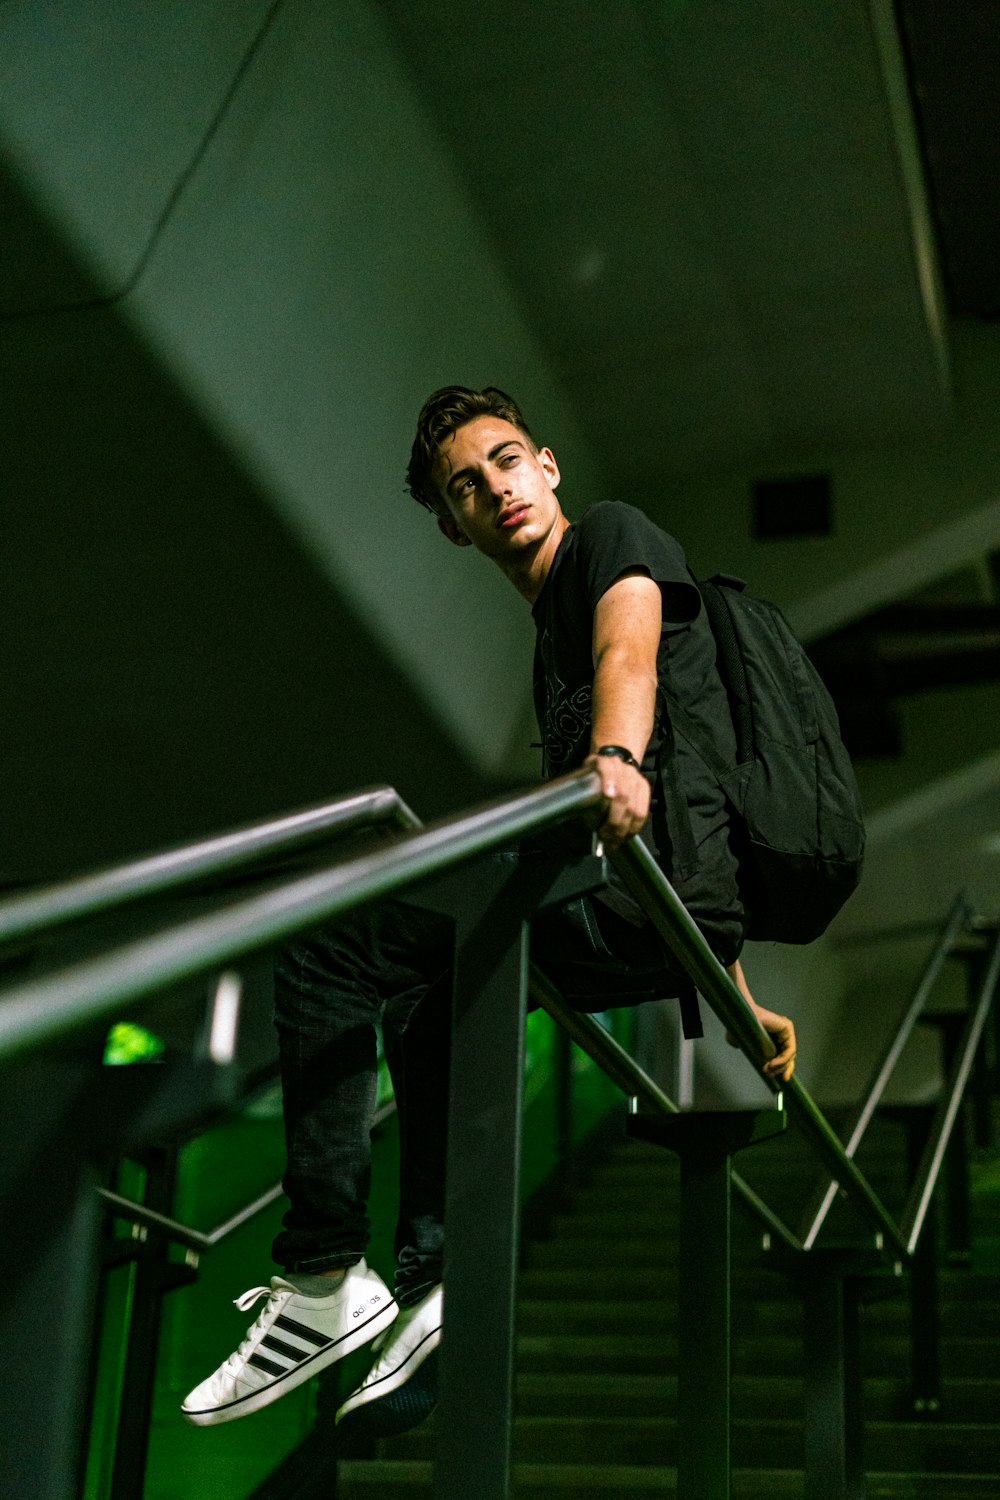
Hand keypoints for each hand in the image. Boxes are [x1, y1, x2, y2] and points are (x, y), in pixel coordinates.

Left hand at [584, 752, 650, 849]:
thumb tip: (575, 816)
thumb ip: (581, 788)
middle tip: (605, 837)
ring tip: (614, 841)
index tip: (607, 796)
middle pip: (623, 795)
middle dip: (614, 820)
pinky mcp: (645, 788)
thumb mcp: (584, 775)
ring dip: (624, 829)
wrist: (614, 761)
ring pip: (634, 807)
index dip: (609, 781)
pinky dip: (634, 827)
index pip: (607, 769)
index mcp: (604, 762)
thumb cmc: (595, 774)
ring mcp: (636, 778)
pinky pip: (643, 812)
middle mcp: (623, 769)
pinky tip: (626, 836)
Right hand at [724, 960, 795, 1081]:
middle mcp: (783, 1032)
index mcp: (776, 1036)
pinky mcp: (787, 1027)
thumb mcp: (747, 1046)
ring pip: (790, 1055)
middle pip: (790, 1056)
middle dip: (783, 1069)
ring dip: (780, 1066)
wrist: (738, 1016)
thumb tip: (755, 1060)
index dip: (785, 1068)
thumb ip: (752, 1053)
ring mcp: (786, 1029)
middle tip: (773, 1076)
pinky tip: (772, 1064)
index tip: (782, 1080)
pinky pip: (789, 1049)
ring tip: (767, 1069)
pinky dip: (782, 1060)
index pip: (785, 1055)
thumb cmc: (739, 1027)